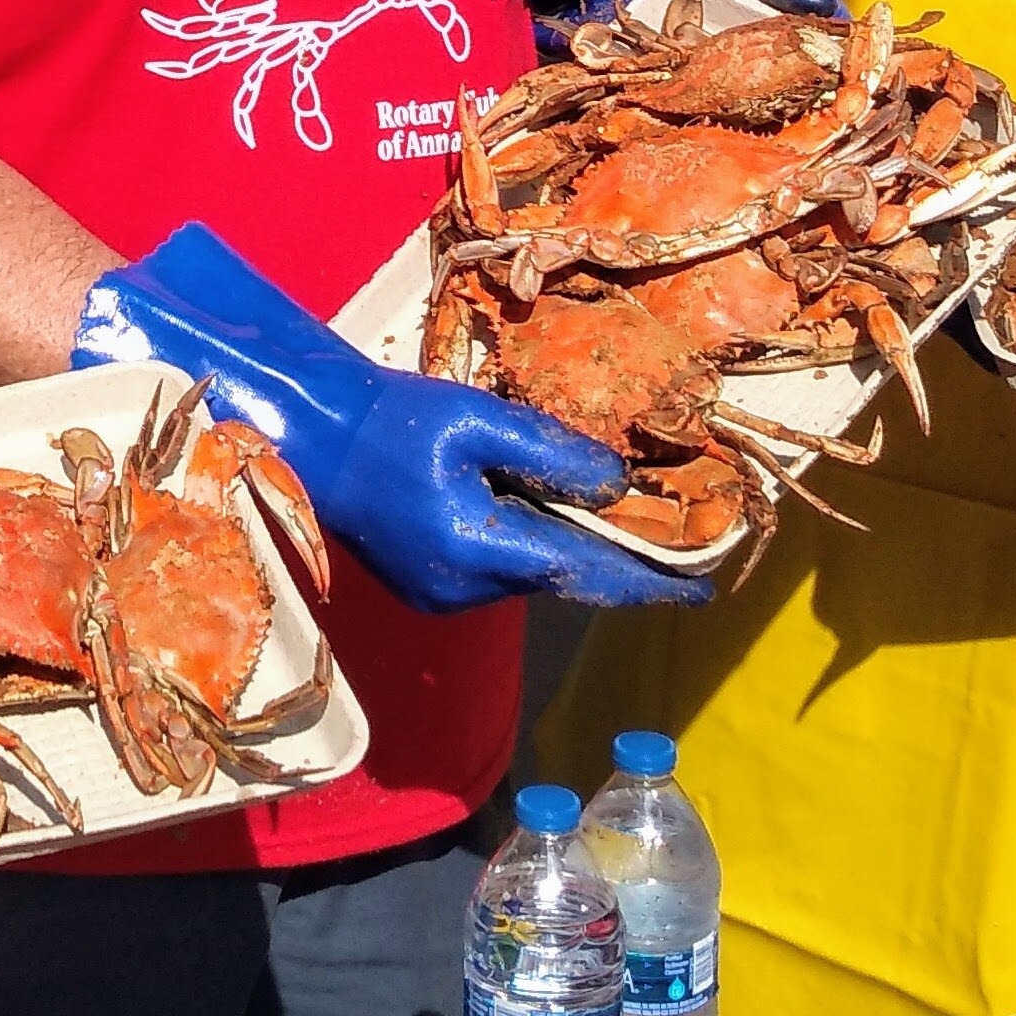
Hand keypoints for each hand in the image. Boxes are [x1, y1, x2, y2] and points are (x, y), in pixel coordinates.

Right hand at [73, 221, 704, 611]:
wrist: (312, 440)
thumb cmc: (392, 421)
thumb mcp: (477, 419)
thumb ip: (550, 452)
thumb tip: (614, 483)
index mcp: (482, 549)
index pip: (586, 574)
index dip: (647, 583)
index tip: (703, 593)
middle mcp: (467, 589)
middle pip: (563, 579)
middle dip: (616, 564)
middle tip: (675, 551)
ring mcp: (445, 595)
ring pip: (532, 575)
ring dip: (569, 550)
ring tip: (616, 521)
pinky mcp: (429, 588)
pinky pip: (499, 571)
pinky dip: (530, 548)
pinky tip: (546, 516)